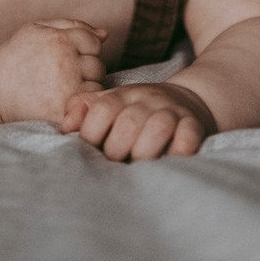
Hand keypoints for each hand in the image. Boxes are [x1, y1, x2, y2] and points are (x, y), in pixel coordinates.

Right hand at [0, 18, 106, 123]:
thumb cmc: (17, 55)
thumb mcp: (38, 28)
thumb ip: (73, 26)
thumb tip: (105, 35)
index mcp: (60, 40)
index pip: (94, 43)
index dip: (84, 50)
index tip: (69, 57)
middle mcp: (66, 63)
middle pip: (98, 67)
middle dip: (87, 71)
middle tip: (65, 76)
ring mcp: (65, 88)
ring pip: (96, 89)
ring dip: (85, 89)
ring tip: (63, 90)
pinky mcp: (62, 111)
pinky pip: (86, 108)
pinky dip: (80, 108)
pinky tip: (64, 103)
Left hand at [62, 82, 214, 160]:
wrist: (187, 100)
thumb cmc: (138, 110)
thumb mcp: (110, 102)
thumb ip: (82, 109)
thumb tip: (65, 127)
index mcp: (122, 95)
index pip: (101, 110)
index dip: (91, 134)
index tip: (92, 150)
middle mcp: (147, 100)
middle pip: (128, 123)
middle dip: (117, 150)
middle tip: (116, 162)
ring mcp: (171, 112)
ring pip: (158, 128)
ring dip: (144, 152)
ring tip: (139, 165)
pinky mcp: (193, 125)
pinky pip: (188, 137)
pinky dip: (179, 152)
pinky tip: (168, 161)